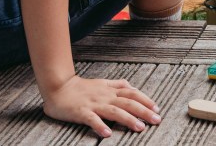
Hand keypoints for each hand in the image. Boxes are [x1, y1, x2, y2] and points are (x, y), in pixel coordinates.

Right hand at [42, 75, 160, 137]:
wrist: (58, 86)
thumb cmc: (80, 87)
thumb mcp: (102, 82)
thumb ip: (117, 84)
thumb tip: (131, 86)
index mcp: (110, 90)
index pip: (133, 93)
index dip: (146, 100)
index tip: (157, 108)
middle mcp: (105, 96)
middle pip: (128, 102)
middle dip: (144, 111)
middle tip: (156, 120)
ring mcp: (94, 104)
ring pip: (114, 111)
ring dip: (128, 119)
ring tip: (139, 128)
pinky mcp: (81, 112)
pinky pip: (92, 119)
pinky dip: (100, 126)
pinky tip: (107, 134)